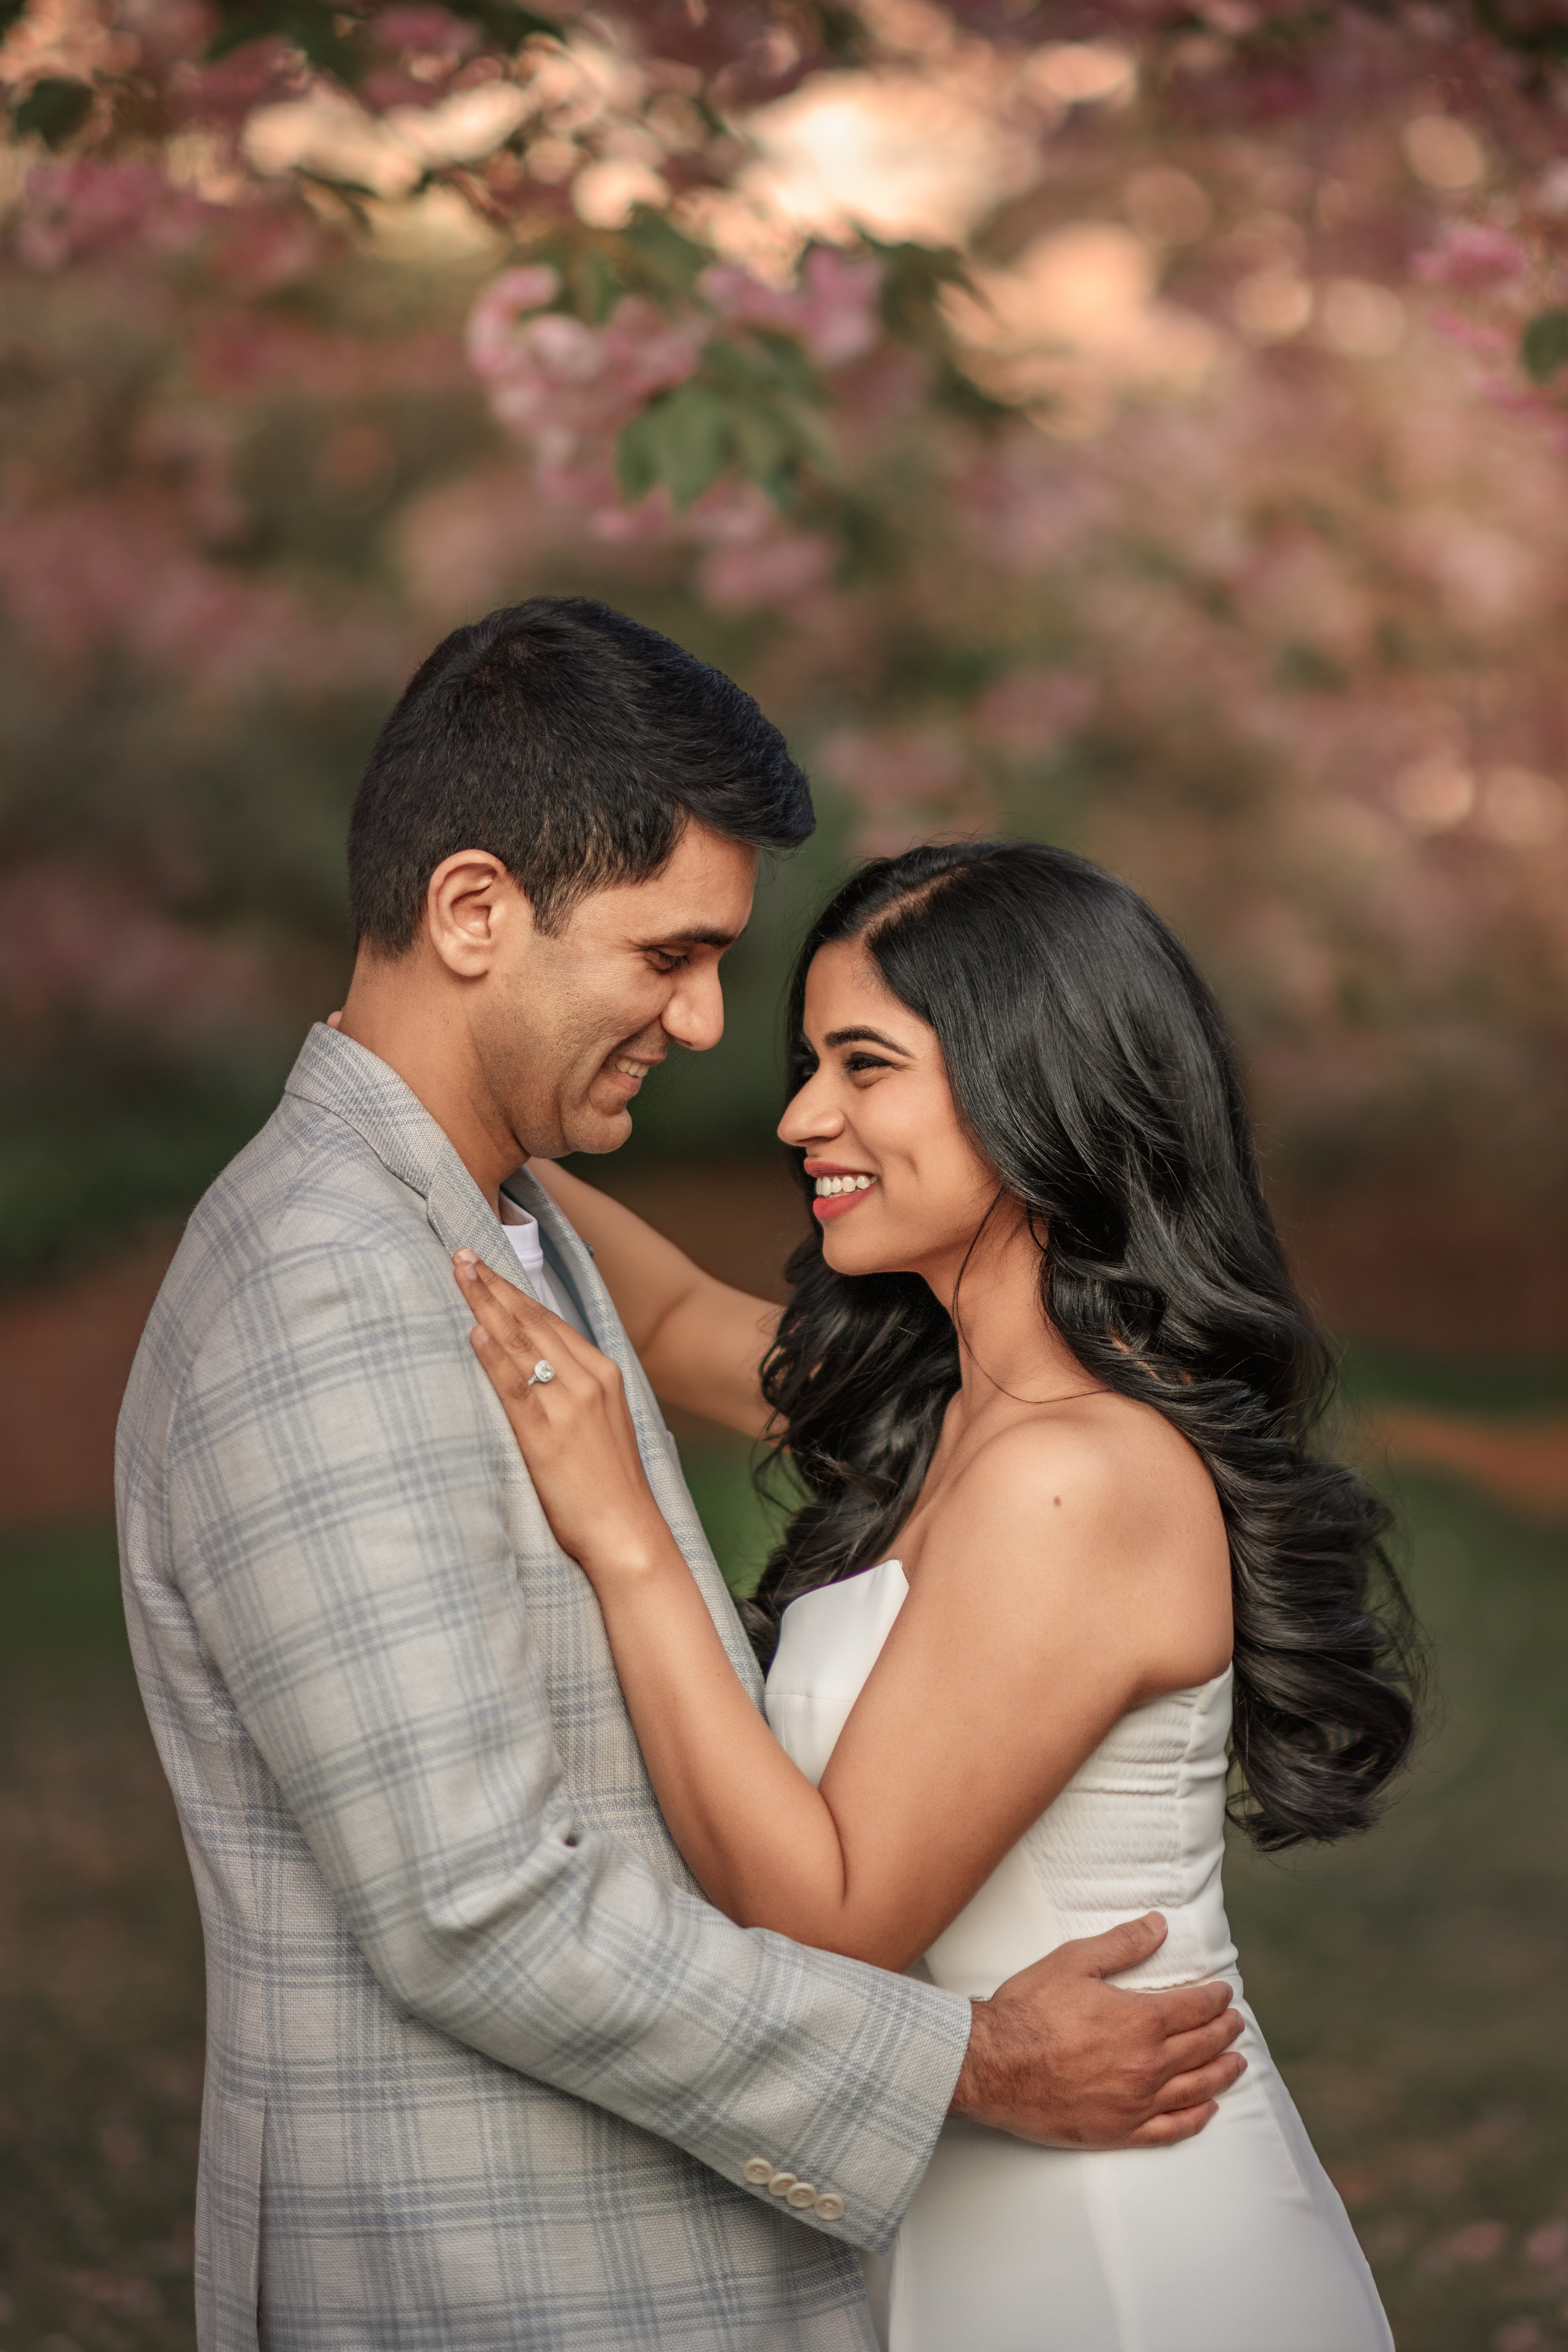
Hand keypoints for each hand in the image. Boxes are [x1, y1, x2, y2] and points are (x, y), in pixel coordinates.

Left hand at [455, 1251, 670, 1579]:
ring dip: (486, 1303)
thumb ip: (573, 1395)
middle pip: (532, 1320)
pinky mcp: (546, 1433)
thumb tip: (536, 1374)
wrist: (626, 1532)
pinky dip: (492, 1354)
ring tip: (458, 1274)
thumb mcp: (601, 1427)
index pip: (551, 1320)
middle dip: (494, 1284)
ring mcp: (568, 1404)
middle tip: (462, 1253)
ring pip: (521, 1341)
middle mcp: (588, 1380)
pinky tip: (472, 1331)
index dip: (515, 1291)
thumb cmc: (609, 1487)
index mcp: (604, 1374)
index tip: (487, 1267)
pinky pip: (514, 1384)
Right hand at [950, 1912, 1245, 2148]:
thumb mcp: (1074, 1962)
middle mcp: (1148, 2065)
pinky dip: (1197, 2118)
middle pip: (1202, 2046)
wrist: (992, 2064)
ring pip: (1196, 2088)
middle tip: (1236, 2023)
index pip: (1195, 2008)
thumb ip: (1123, 1944)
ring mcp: (1136, 2102)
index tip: (1224, 1993)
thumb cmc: (1028, 2011)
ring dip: (1222, 2073)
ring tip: (1237, 2063)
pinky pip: (1171, 2129)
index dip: (1215, 1999)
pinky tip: (1209, 2109)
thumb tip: (1159, 1926)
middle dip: (1224, 2031)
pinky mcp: (1120, 2130)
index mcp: (1141, 2020)